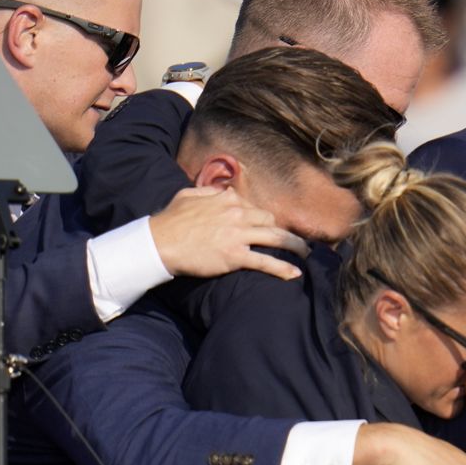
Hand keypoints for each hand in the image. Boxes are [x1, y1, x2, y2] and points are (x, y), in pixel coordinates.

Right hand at [149, 187, 308, 278]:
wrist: (159, 242)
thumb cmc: (171, 220)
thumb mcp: (189, 194)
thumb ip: (209, 191)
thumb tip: (221, 191)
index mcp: (228, 199)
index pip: (255, 208)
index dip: (263, 220)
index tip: (269, 229)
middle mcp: (237, 213)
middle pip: (270, 222)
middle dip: (282, 232)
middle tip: (293, 242)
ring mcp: (238, 235)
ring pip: (277, 238)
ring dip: (295, 247)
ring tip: (306, 253)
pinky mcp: (235, 256)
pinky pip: (266, 261)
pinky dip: (283, 268)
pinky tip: (296, 274)